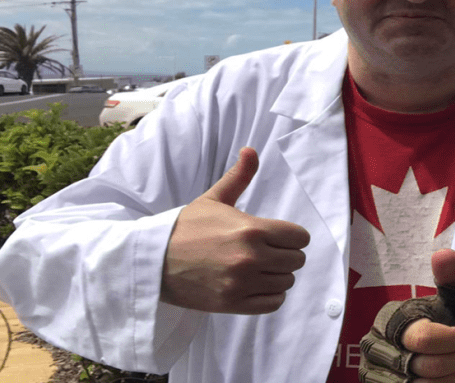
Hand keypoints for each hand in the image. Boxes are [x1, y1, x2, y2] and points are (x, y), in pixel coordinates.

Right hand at [160, 147, 310, 313]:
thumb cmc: (186, 227)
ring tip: (259, 268)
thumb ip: (238, 177)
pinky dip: (270, 295)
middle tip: (268, 252)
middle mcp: (250, 257)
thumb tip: (251, 150)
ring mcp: (242, 283)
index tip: (279, 237)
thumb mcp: (214, 198)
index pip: (299, 237)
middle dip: (286, 254)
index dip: (292, 236)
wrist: (154, 260)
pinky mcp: (233, 303)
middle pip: (297, 260)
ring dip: (277, 275)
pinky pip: (273, 303)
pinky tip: (256, 284)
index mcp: (251, 229)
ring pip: (286, 282)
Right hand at [360, 249, 454, 382]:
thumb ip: (454, 278)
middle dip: (454, 363)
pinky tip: (448, 382)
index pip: (422, 338)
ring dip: (449, 381)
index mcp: (391, 317)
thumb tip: (443, 256)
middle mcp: (376, 346)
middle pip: (422, 366)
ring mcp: (376, 373)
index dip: (453, 342)